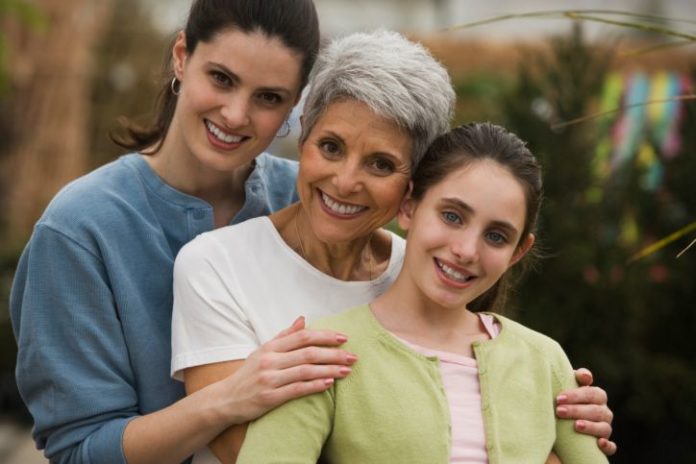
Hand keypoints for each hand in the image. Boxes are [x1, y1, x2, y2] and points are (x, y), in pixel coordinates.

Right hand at [214, 316, 356, 422]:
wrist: (225, 399)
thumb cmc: (248, 374)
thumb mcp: (263, 351)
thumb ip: (284, 336)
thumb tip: (302, 319)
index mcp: (271, 347)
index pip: (303, 336)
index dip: (325, 336)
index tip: (344, 338)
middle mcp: (270, 360)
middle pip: (308, 353)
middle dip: (333, 353)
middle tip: (353, 356)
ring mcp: (269, 378)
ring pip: (306, 371)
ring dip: (330, 370)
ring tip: (347, 370)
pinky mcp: (269, 397)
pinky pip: (297, 389)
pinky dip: (315, 386)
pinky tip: (329, 384)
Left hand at [555, 367, 616, 455]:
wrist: (560, 422)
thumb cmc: (564, 399)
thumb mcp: (566, 385)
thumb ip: (575, 377)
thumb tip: (586, 377)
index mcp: (597, 396)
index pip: (592, 394)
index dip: (576, 395)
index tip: (559, 398)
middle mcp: (604, 412)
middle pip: (597, 411)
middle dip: (577, 410)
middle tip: (559, 411)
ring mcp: (605, 429)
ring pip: (605, 428)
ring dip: (591, 427)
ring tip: (576, 426)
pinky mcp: (604, 444)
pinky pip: (611, 447)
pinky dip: (608, 446)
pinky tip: (599, 443)